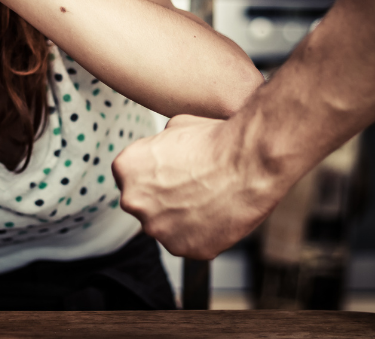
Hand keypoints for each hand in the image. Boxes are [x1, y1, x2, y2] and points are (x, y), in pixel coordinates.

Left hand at [112, 114, 287, 259]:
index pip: (131, 177)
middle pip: (145, 204)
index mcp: (126, 168)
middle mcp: (133, 201)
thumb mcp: (176, 126)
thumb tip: (161, 150)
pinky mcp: (184, 248)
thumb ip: (157, 145)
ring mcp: (158, 229)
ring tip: (209, 198)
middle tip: (192, 185)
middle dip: (164, 197)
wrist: (248, 163)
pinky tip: (217, 214)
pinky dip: (202, 233)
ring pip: (166, 226)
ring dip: (182, 217)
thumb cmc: (216, 142)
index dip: (154, 174)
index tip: (173, 172)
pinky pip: (189, 243)